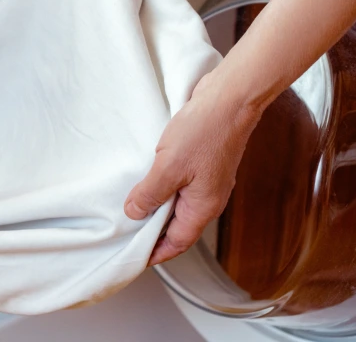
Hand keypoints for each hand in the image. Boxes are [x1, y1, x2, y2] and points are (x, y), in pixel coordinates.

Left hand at [124, 73, 263, 264]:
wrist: (230, 98)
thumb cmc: (205, 132)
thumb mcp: (168, 167)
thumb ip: (150, 194)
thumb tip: (134, 212)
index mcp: (203, 207)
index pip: (177, 242)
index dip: (156, 252)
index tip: (135, 257)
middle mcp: (207, 197)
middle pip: (177, 224)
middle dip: (153, 230)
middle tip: (125, 230)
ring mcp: (206, 179)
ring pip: (177, 202)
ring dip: (156, 204)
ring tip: (130, 203)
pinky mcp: (202, 161)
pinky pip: (179, 182)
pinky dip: (162, 185)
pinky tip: (146, 176)